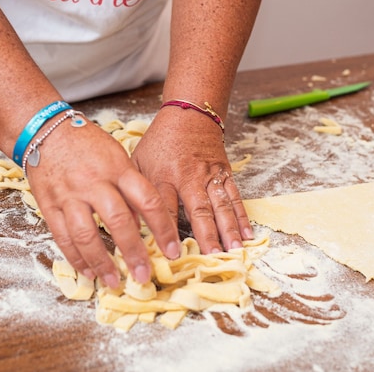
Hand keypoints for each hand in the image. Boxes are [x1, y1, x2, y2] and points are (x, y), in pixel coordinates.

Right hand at [24, 117, 180, 287]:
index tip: (172, 250)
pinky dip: (76, 258)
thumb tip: (143, 222)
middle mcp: (94, 182)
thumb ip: (130, 187)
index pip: (147, 200)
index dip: (162, 228)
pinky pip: (62, 237)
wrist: (45, 131)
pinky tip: (88, 272)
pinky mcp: (49, 205)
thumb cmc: (87, 143)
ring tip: (114, 282)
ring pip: (86, 235)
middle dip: (133, 252)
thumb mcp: (117, 156)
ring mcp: (69, 195)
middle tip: (144, 276)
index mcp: (117, 168)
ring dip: (102, 263)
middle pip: (118, 221)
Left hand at [130, 106, 253, 253]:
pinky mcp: (224, 173)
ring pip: (221, 205)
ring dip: (228, 229)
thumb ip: (132, 191)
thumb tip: (126, 224)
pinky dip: (242, 217)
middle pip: (198, 209)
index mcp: (162, 176)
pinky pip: (235, 197)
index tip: (171, 254)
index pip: (164, 208)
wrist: (188, 115)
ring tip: (234, 250)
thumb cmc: (159, 143)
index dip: (167, 231)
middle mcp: (188, 177)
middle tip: (212, 257)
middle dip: (206, 234)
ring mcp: (209, 175)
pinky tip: (247, 235)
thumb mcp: (137, 162)